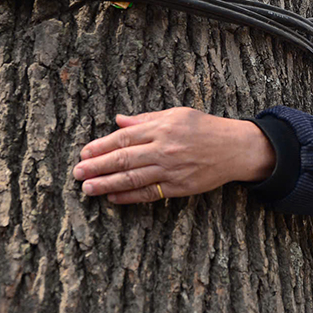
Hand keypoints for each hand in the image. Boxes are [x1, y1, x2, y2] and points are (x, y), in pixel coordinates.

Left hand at [73, 107, 275, 203]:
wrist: (235, 148)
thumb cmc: (204, 128)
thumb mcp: (176, 114)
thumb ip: (146, 119)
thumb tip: (119, 121)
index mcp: (161, 128)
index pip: (124, 137)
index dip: (101, 146)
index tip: (84, 153)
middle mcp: (164, 149)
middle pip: (124, 159)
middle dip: (97, 167)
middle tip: (77, 173)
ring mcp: (171, 170)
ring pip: (133, 178)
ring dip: (107, 184)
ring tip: (88, 188)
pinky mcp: (179, 187)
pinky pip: (150, 193)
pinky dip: (130, 197)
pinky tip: (113, 198)